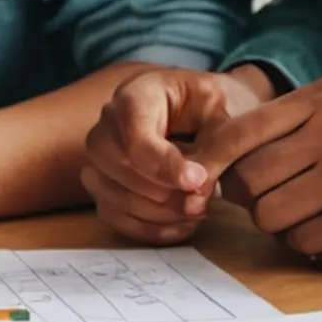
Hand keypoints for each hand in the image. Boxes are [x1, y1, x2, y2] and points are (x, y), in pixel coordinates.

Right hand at [81, 66, 272, 242]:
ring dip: (155, 213)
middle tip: (200, 202)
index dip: (164, 164)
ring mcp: (100, 154)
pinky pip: (111, 214)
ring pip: (109, 192)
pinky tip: (181, 224)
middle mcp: (108, 122)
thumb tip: (198, 189)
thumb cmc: (208, 107)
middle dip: (160, 192)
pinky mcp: (103, 182)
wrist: (198, 110)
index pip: (135, 133)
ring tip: (196, 212)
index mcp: (137, 94)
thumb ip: (213, 146)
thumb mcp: (221, 112)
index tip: (197, 182)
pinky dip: (146, 228)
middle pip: (114, 164)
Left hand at [193, 77, 321, 269]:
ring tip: (315, 212)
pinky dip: (319, 243)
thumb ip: (287, 123)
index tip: (201, 176)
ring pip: (274, 220)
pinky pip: (311, 246)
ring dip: (284, 224)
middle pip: (250, 182)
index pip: (240, 131)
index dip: (211, 159)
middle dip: (252, 197)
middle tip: (276, 198)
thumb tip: (215, 157)